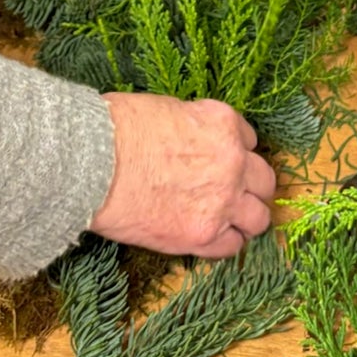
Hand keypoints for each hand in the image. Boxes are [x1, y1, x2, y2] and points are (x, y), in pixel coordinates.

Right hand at [91, 92, 275, 257]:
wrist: (92, 162)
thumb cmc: (117, 128)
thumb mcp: (167, 109)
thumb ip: (193, 127)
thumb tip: (190, 140)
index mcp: (223, 123)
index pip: (248, 140)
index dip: (233, 152)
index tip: (219, 161)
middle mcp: (233, 162)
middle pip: (263, 181)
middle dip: (250, 186)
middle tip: (231, 193)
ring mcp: (222, 201)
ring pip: (258, 218)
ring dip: (245, 218)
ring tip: (226, 221)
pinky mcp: (202, 234)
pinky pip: (231, 246)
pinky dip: (223, 242)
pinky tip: (206, 236)